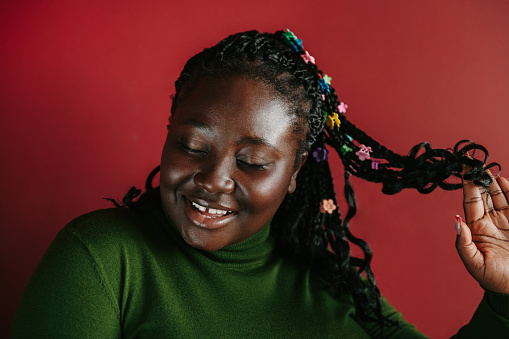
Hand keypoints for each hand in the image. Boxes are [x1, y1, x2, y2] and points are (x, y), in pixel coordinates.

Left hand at [456, 168, 508, 293]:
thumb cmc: (494, 279)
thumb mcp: (474, 264)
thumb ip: (463, 243)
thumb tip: (456, 221)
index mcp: (476, 229)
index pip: (470, 202)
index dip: (467, 186)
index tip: (463, 170)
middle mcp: (489, 221)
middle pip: (483, 195)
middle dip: (478, 179)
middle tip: (474, 162)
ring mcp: (506, 220)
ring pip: (498, 196)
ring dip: (492, 181)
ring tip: (486, 167)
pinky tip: (502, 179)